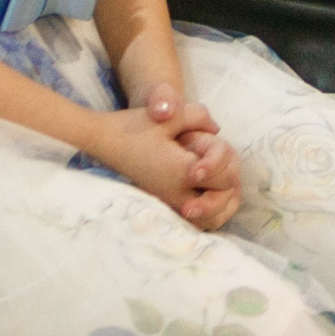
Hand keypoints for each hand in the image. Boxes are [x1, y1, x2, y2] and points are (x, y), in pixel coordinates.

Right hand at [92, 101, 240, 227]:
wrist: (106, 140)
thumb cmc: (137, 126)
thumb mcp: (170, 115)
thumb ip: (200, 117)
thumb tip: (217, 129)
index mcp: (182, 172)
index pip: (224, 178)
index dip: (225, 161)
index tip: (209, 148)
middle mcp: (177, 194)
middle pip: (222, 200)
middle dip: (228, 180)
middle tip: (219, 162)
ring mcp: (169, 203)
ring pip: (210, 218)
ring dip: (222, 201)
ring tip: (220, 181)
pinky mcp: (164, 204)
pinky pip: (195, 221)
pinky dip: (208, 212)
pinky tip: (210, 192)